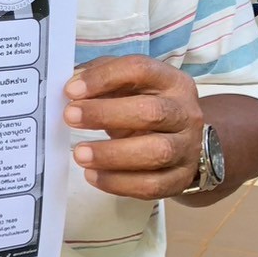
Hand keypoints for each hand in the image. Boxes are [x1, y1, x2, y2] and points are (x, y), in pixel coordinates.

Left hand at [65, 56, 204, 199]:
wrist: (177, 139)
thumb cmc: (141, 104)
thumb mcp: (124, 84)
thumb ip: (98, 77)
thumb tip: (71, 88)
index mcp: (171, 81)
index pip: (140, 70)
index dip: (104, 78)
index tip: (71, 90)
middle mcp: (185, 112)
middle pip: (152, 112)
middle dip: (106, 115)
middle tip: (69, 117)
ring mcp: (187, 147)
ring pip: (157, 152)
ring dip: (112, 155)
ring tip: (79, 154)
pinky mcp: (181, 178)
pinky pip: (153, 186)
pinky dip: (119, 183)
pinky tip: (93, 175)